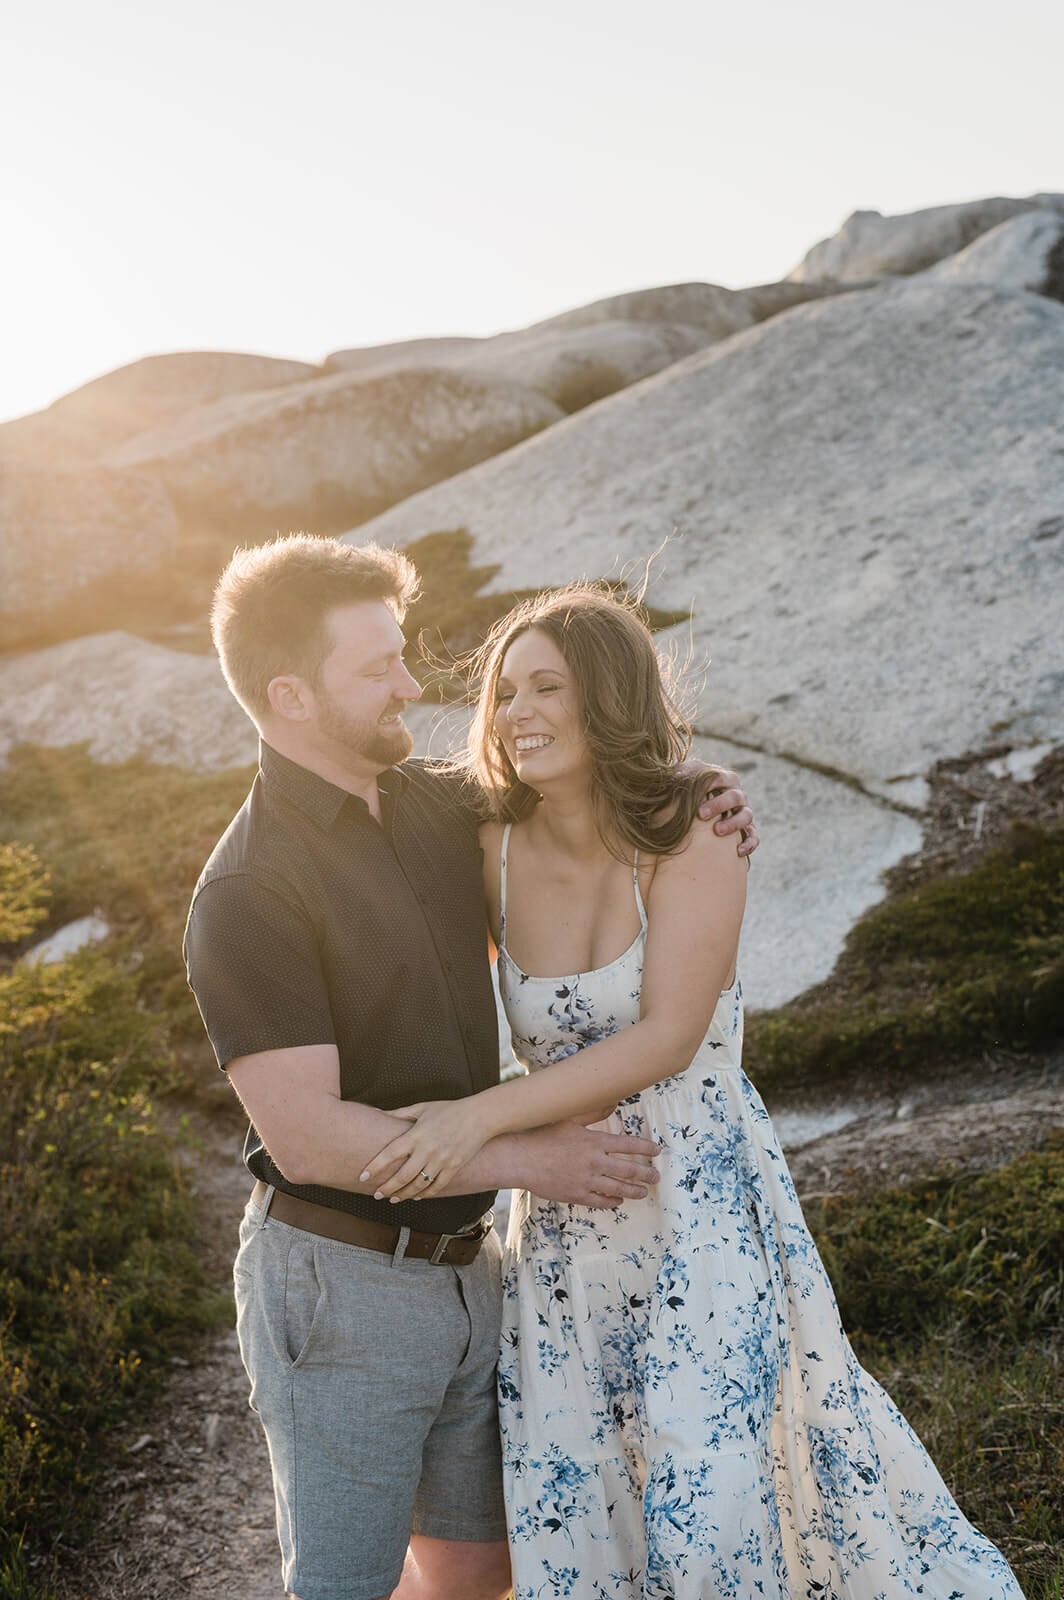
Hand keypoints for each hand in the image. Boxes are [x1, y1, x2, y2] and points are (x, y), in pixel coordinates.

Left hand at [359, 1100, 492, 1201]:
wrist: (480, 1116)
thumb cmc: (450, 1109)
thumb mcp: (423, 1107)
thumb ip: (400, 1113)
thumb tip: (379, 1113)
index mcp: (416, 1134)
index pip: (390, 1154)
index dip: (375, 1167)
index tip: (363, 1176)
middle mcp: (427, 1150)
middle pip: (402, 1176)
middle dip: (387, 1188)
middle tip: (377, 1194)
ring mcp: (442, 1160)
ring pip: (418, 1185)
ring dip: (403, 1195)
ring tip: (393, 1199)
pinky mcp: (454, 1168)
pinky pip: (436, 1187)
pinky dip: (424, 1194)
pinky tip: (416, 1197)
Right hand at [513, 1120, 661, 1207]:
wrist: (521, 1159)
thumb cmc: (542, 1135)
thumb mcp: (569, 1118)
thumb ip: (593, 1112)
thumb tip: (613, 1101)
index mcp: (594, 1141)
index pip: (628, 1145)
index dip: (646, 1149)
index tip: (657, 1151)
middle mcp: (594, 1162)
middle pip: (629, 1170)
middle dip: (646, 1174)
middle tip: (656, 1177)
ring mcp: (586, 1181)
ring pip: (618, 1189)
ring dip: (634, 1191)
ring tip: (643, 1192)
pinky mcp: (576, 1195)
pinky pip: (600, 1202)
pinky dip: (612, 1202)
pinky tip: (618, 1201)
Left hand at [676, 760, 757, 858]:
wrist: (700, 810)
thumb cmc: (693, 791)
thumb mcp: (688, 778)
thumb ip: (684, 774)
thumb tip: (678, 776)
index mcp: (727, 779)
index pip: (722, 778)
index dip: (711, 785)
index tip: (696, 793)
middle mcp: (738, 795)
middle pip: (735, 797)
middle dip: (719, 804)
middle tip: (701, 814)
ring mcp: (744, 812)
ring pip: (746, 816)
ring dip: (733, 823)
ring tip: (717, 831)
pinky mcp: (747, 830)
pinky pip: (753, 837)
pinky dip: (749, 843)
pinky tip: (737, 851)